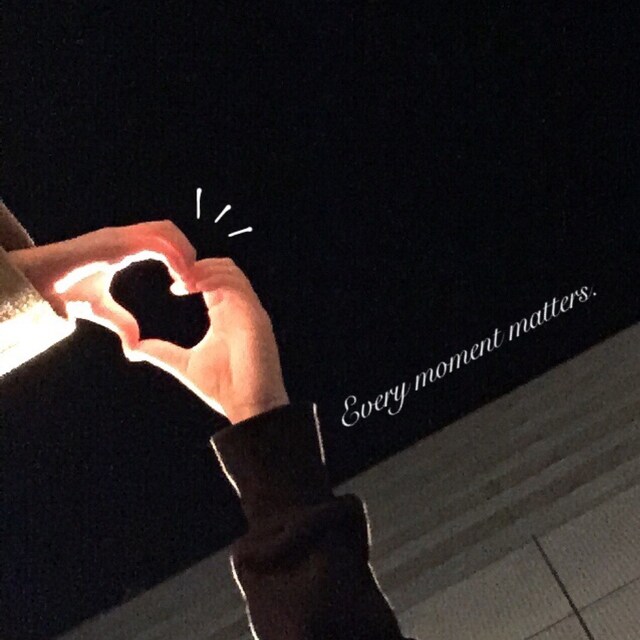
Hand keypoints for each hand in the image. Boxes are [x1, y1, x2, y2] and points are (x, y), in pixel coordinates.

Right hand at [7, 220, 196, 348]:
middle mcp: (125, 236)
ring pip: (166, 230)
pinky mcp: (116, 242)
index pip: (163, 239)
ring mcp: (120, 236)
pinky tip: (180, 279)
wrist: (41, 285)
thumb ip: (122, 323)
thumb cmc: (66, 291)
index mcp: (125, 246)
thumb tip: (135, 346)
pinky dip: (174, 257)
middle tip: (197, 280)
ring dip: (184, 252)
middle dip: (188, 251)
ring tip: (191, 280)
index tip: (190, 283)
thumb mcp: (102, 310)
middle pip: (169, 230)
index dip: (180, 256)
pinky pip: (155, 242)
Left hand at [127, 258, 289, 423]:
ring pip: (230, 271)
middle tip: (174, 276)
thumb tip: (134, 347)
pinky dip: (214, 279)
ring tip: (183, 281)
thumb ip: (162, 352)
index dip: (191, 275)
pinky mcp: (255, 316)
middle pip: (222, 267)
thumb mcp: (185, 364)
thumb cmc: (225, 387)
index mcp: (225, 315)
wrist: (249, 406)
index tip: (172, 286)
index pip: (212, 280)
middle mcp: (239, 308)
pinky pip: (237, 285)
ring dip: (204, 269)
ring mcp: (249, 310)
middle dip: (197, 265)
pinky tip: (194, 288)